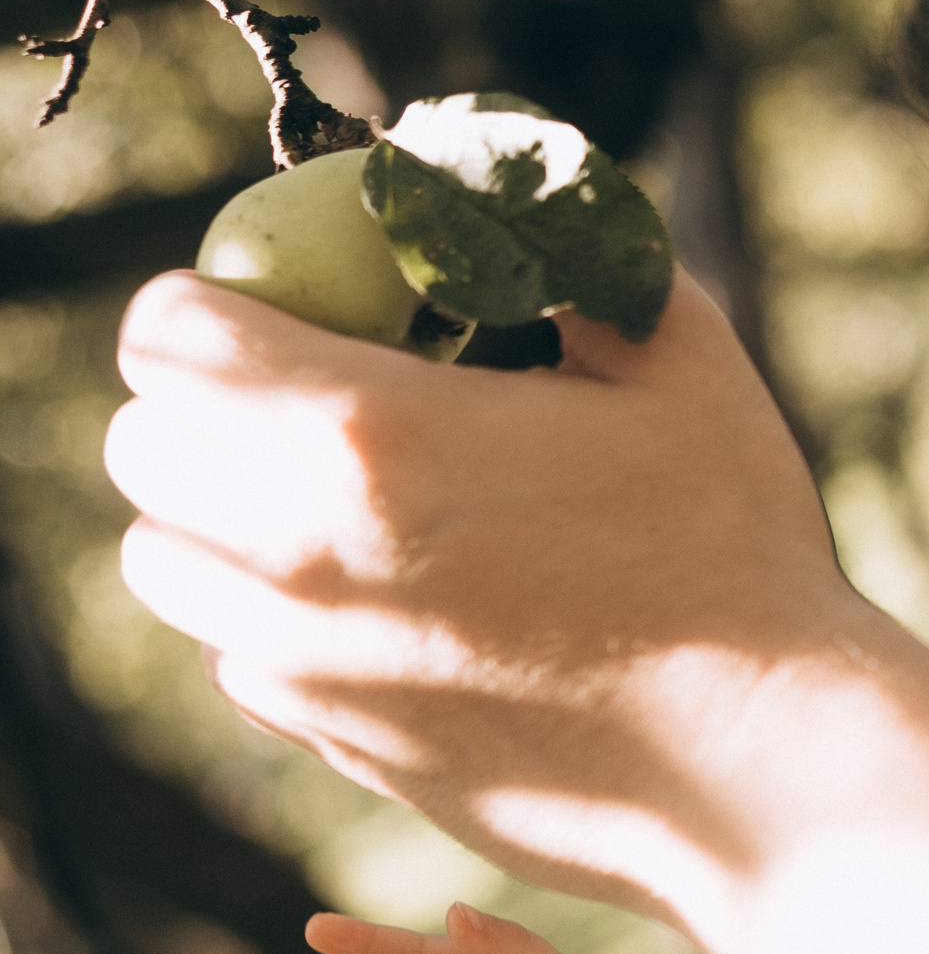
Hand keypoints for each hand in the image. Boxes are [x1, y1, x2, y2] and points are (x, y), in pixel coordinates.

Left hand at [106, 269, 860, 911]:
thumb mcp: (672, 352)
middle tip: (313, 392)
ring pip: (166, 560)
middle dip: (206, 401)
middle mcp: (301, 553)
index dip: (213, 298)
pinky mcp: (331, 740)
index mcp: (371, 432)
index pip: (168, 333)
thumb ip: (563, 256)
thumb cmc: (731, 543)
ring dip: (223, 510)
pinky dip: (276, 611)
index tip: (288, 302)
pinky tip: (393, 591)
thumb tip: (492, 202)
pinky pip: (237, 652)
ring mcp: (305, 663)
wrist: (758, 751)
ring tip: (340, 496)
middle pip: (144, 447)